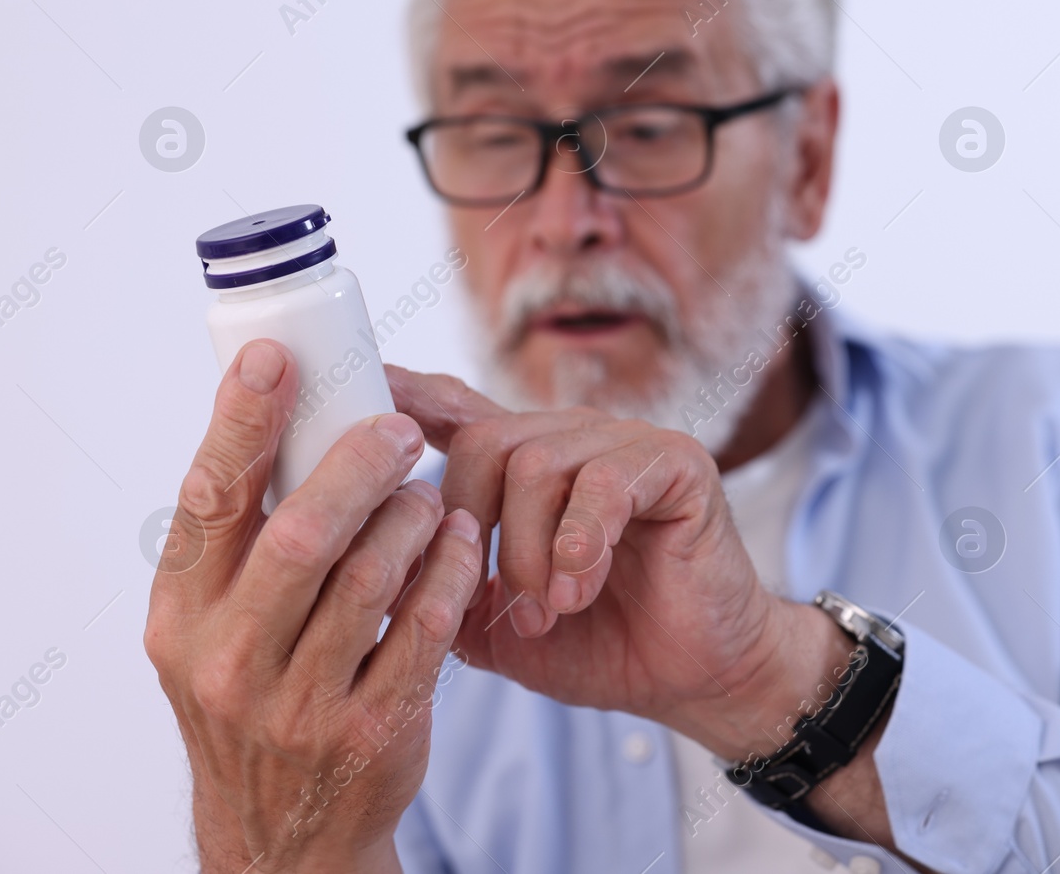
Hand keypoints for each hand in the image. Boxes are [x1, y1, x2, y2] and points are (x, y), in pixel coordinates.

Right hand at [144, 341, 482, 873]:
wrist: (286, 830)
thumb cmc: (258, 692)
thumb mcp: (218, 626)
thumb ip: (245, 543)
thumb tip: (280, 410)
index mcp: (182, 615)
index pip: (208, 503)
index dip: (242, 424)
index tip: (278, 360)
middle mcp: (226, 660)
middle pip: (301, 535)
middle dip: (358, 467)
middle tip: (400, 430)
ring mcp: (297, 703)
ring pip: (371, 578)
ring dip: (413, 520)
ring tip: (431, 497)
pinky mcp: (370, 731)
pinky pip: (425, 631)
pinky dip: (448, 574)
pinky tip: (458, 546)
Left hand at [385, 365, 854, 761]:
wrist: (697, 676)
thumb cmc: (602, 645)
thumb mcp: (497, 627)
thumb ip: (443, 589)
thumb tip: (377, 563)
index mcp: (530, 468)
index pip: (459, 411)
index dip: (410, 395)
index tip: (363, 382)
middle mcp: (574, 440)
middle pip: (484, 441)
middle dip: (475, 530)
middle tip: (505, 606)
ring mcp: (626, 444)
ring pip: (534, 463)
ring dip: (528, 553)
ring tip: (547, 613)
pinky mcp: (675, 462)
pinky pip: (602, 482)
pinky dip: (580, 544)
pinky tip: (581, 589)